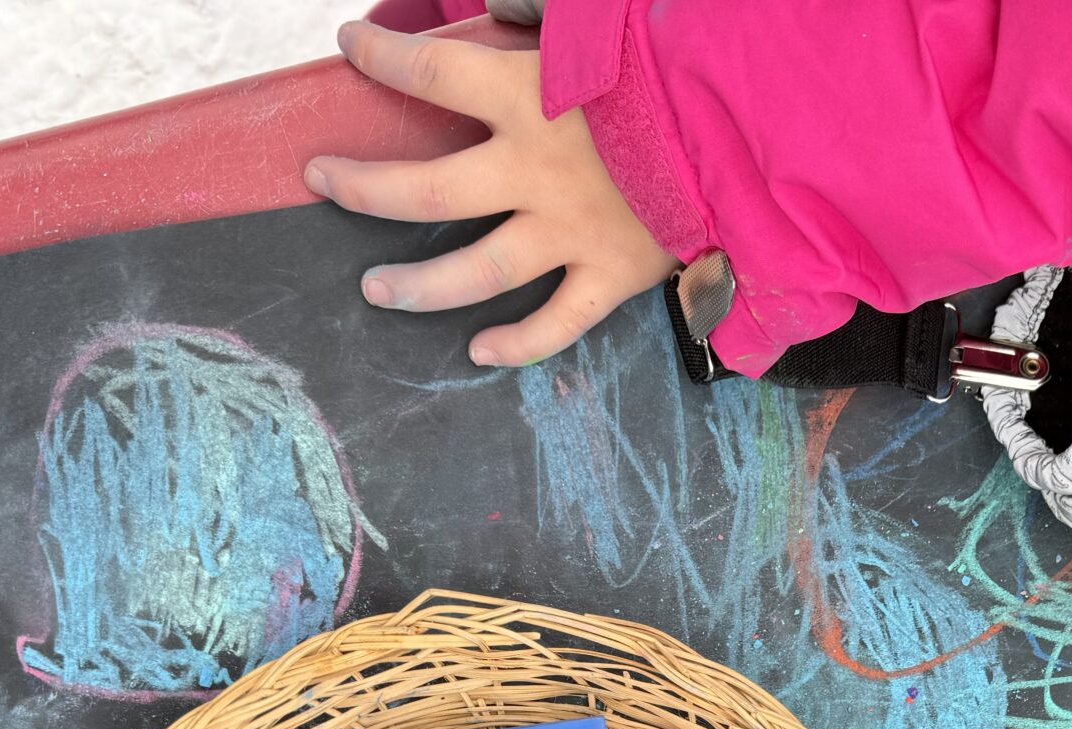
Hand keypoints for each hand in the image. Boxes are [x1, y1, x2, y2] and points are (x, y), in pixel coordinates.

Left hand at [307, 22, 678, 366]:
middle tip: (322, 181)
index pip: (431, 71)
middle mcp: (535, 172)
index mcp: (531, 97)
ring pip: (475, 272)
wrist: (749, 140)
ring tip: (376, 288)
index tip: (351, 46)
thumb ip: (548, 26)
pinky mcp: (609, 276)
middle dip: (364, 186)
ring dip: (417, 285)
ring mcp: (569, 233)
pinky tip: (478, 351)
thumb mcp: (607, 31)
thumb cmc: (674, 77)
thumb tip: (499, 7)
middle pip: (427, 192)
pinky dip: (517, 345)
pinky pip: (554, 325)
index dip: (381, 57)